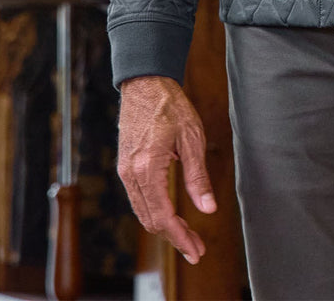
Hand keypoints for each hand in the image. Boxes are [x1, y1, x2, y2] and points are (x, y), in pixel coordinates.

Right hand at [118, 75, 216, 263]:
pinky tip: (171, 216)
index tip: (197, 250)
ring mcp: (125, 170)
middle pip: (151, 220)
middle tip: (197, 249)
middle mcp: (131, 173)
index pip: (163, 216)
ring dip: (164, 228)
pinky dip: (154, 212)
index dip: (180, 238)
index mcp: (147, 168)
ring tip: (187, 237)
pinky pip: (138, 198)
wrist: (145, 82)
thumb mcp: (192, 138)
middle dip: (174, 238)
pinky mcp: (125, 165)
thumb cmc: (170, 105)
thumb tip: (208, 209)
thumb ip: (198, 177)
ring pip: (143, 212)